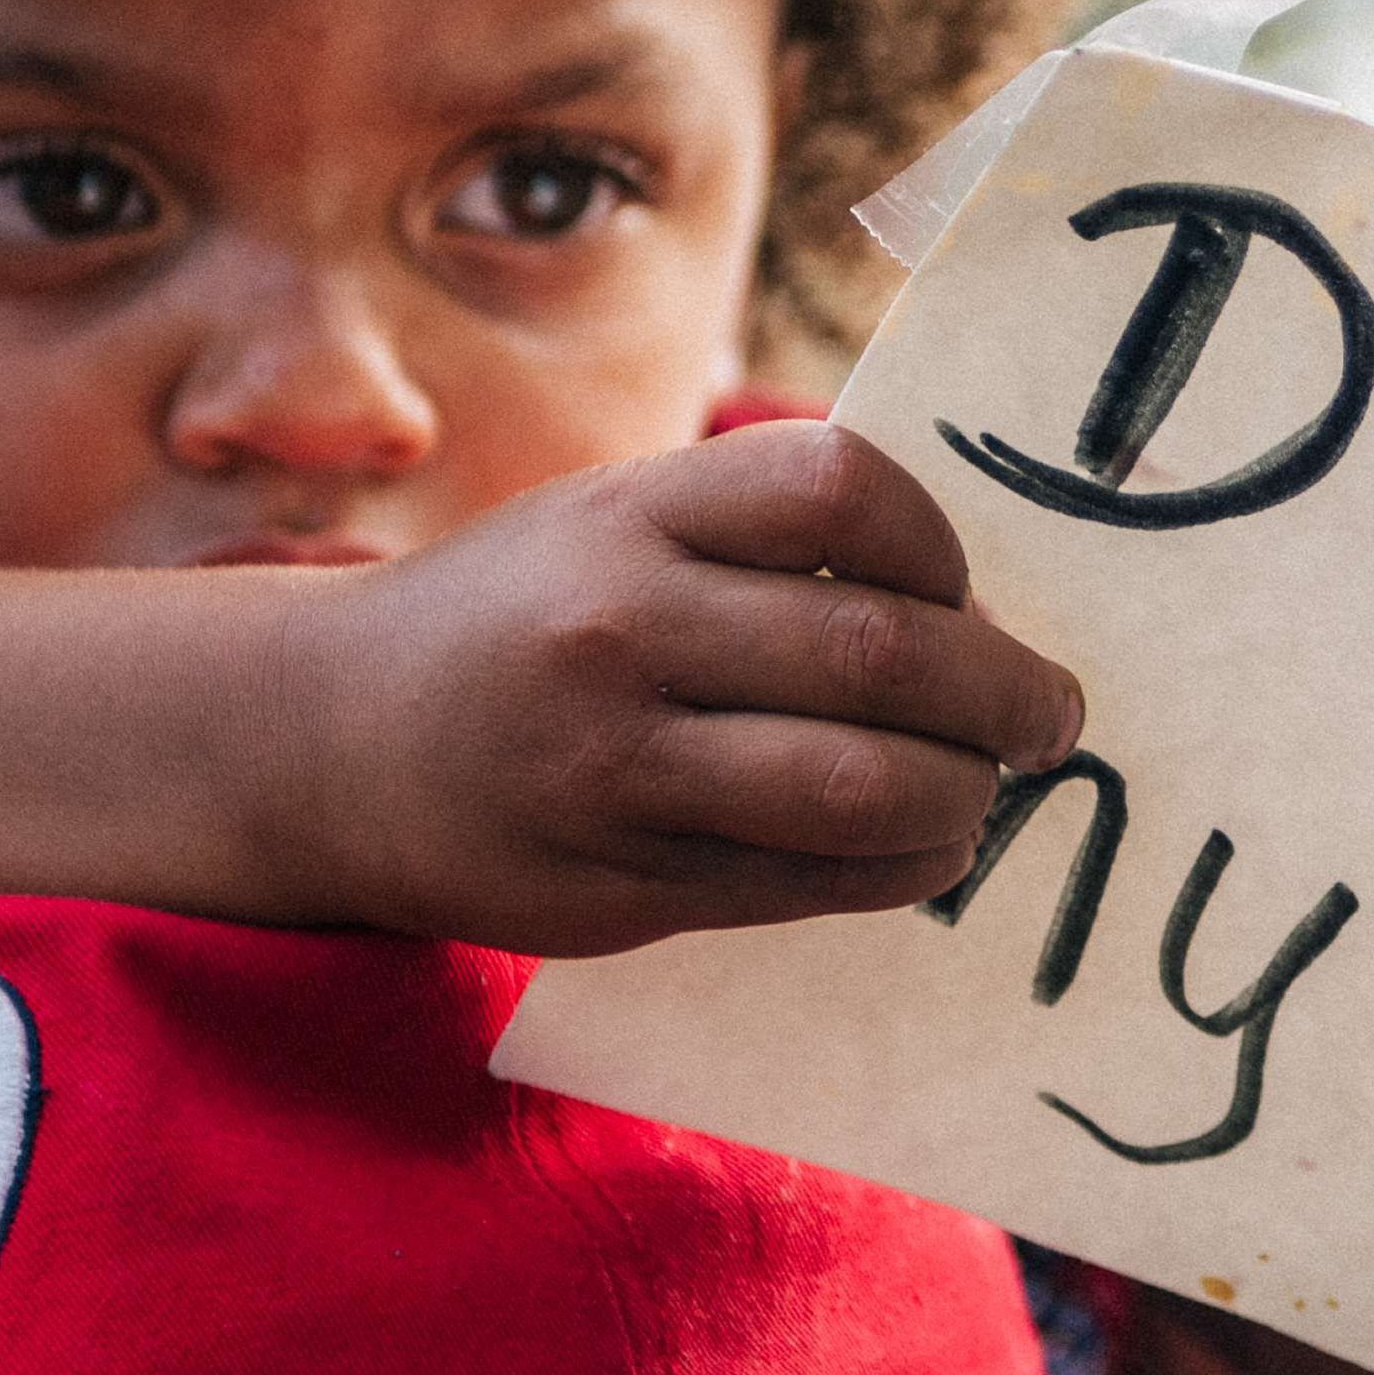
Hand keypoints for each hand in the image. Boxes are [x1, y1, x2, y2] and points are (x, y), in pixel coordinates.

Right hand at [289, 423, 1086, 954]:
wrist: (323, 740)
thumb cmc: (517, 617)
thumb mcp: (611, 520)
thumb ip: (759, 536)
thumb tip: (973, 601)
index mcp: (631, 512)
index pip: (845, 491)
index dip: (941, 548)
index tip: (963, 593)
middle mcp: (619, 629)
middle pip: (885, 653)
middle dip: (1007, 694)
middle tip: (1049, 715)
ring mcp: (615, 767)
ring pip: (863, 788)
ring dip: (965, 795)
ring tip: (983, 787)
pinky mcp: (620, 883)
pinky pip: (812, 882)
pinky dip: (902, 866)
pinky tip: (918, 846)